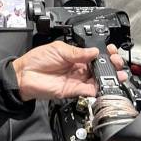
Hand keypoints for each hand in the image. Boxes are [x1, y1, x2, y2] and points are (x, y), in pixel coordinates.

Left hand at [12, 42, 126, 100]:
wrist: (24, 76)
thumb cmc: (36, 60)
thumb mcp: (58, 49)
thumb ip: (78, 52)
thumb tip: (95, 51)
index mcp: (75, 55)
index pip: (94, 55)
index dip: (104, 53)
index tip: (112, 52)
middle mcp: (78, 68)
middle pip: (99, 68)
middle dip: (111, 65)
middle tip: (117, 64)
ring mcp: (76, 79)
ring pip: (97, 80)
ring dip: (108, 78)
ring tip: (117, 76)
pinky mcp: (73, 90)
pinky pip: (88, 90)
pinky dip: (97, 89)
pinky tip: (103, 85)